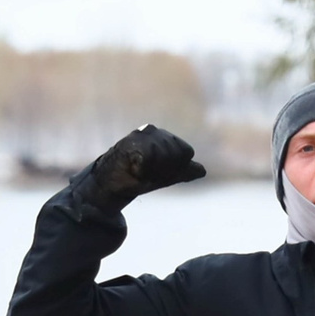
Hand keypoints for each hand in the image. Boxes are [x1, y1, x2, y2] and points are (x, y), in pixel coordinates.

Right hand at [84, 125, 206, 210]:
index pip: (187, 153)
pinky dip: (140, 170)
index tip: (160, 172)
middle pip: (178, 154)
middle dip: (165, 170)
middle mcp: (155, 131)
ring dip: (152, 171)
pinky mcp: (130, 141)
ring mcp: (141, 134)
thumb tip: (202, 170)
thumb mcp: (165, 176)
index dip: (176, 168)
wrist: (112, 184)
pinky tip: (131, 167)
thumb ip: (183, 171)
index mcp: (166, 138)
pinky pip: (147, 158)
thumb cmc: (138, 178)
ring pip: (164, 156)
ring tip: (138, 170)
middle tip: (147, 172)